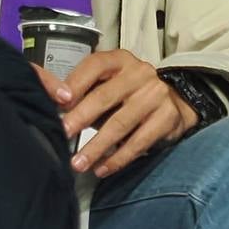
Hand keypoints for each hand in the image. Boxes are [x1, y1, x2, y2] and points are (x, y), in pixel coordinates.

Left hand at [46, 50, 196, 178]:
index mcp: (120, 60)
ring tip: (79, 163)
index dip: (75, 83)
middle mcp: (139, 73)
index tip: (59, 103)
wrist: (175, 101)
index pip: (94, 65)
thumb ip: (85, 90)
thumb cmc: (131, 94)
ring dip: (96, 146)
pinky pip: (138, 142)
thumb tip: (53, 108)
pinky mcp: (167, 117)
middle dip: (80, 118)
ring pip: (120, 123)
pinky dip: (118, 158)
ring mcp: (156, 95)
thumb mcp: (109, 83)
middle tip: (63, 134)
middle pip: (104, 96)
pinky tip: (102, 168)